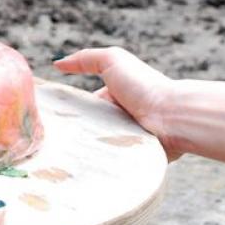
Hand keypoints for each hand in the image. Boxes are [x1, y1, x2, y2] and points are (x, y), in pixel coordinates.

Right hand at [54, 47, 182, 160]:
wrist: (173, 118)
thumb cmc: (144, 86)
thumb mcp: (112, 61)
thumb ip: (85, 59)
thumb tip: (57, 64)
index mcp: (117, 97)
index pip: (86, 106)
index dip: (69, 110)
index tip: (51, 117)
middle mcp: (122, 117)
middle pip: (89, 128)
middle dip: (75, 132)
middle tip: (55, 139)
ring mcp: (129, 139)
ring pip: (98, 146)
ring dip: (87, 148)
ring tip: (68, 154)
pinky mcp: (135, 158)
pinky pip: (112, 162)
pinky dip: (101, 162)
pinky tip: (86, 165)